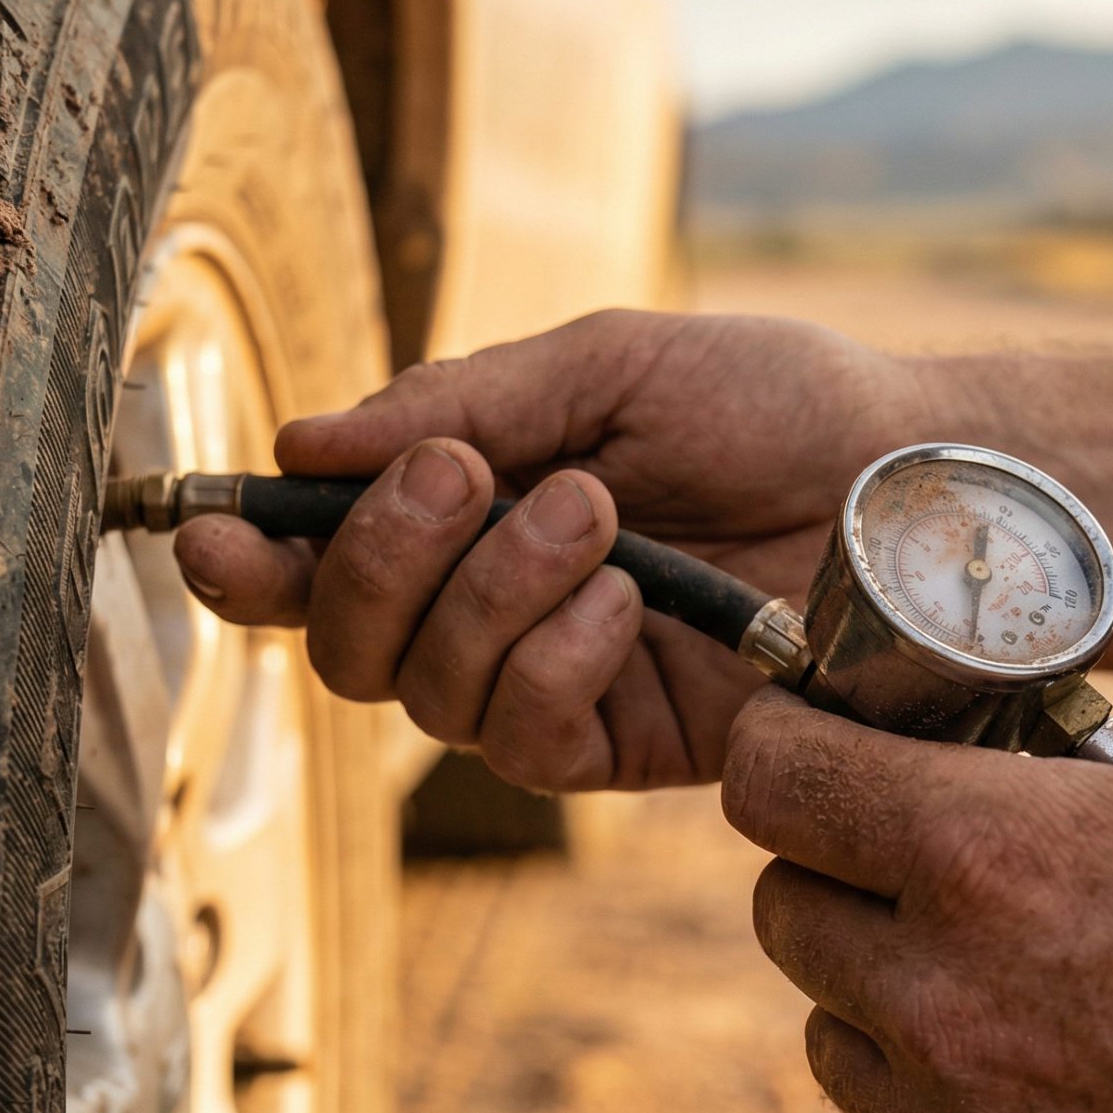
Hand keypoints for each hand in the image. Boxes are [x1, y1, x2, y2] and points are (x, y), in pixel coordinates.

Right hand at [174, 309, 931, 789]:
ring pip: (425, 692)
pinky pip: (525, 740)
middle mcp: (491, 606)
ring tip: (598, 515)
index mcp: (470, 509)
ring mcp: (555, 683)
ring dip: (490, 592)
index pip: (320, 559)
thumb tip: (300, 447)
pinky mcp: (625, 746)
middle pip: (344, 642)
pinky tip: (627, 606)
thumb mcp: (606, 365)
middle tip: (468, 477)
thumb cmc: (771, 400)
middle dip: (376, 558)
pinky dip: (554, 660)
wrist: (910, 476)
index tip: (202, 529)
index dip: (245, 561)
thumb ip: (458, 401)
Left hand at [725, 596, 1112, 1112]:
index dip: (791, 734)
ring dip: (885, 980)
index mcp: (1001, 864)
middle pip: (784, 909)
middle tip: (941, 837)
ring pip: (836, 1036)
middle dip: (841, 856)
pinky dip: (961, 1095)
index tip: (832, 729)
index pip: (774, 778)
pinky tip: (1076, 1064)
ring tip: (1007, 954)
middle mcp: (951, 1012)